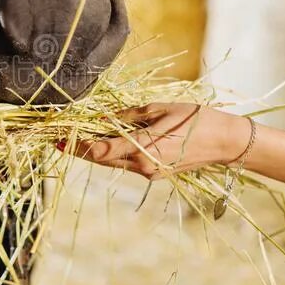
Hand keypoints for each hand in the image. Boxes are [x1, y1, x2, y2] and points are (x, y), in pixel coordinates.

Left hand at [59, 103, 248, 179]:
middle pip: (101, 159)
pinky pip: (127, 163)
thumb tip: (103, 119)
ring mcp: (149, 172)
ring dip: (95, 151)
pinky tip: (105, 141)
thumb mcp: (160, 110)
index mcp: (142, 149)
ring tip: (78, 137)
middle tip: (60, 138)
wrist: (225, 142)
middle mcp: (142, 166)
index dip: (76, 145)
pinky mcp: (155, 174)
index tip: (59, 138)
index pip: (99, 150)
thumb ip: (129, 116)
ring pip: (113, 162)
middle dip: (80, 148)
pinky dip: (113, 153)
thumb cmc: (195, 119)